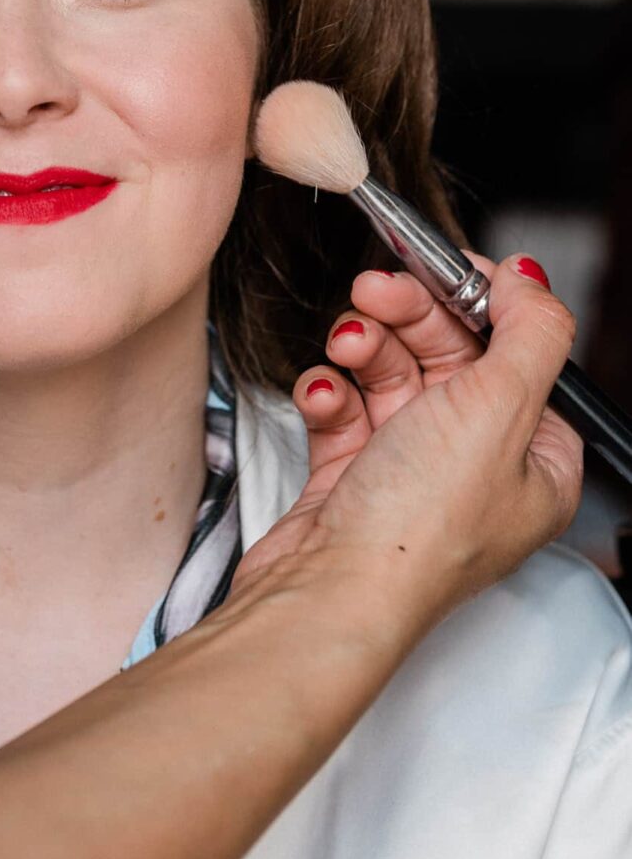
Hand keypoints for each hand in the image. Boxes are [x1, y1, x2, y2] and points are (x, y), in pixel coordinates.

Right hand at [230, 252, 583, 632]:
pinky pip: (343, 407)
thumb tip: (532, 280)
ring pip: (388, 373)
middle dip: (405, 316)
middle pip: (446, 354)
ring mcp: (409, 471)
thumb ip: (529, 331)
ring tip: (344, 348)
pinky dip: (328, 392)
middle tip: (375, 289)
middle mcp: (475, 466)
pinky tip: (324, 396)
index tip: (441, 265)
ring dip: (361, 349)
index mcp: (534, 460)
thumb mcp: (500, 409)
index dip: (477, 303)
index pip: (515, 354)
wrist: (325, 593)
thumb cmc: (417, 532)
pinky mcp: (350, 477)